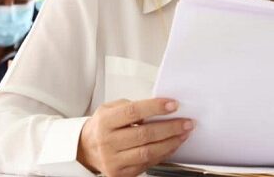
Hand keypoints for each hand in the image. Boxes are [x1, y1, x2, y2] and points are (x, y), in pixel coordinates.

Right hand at [77, 98, 193, 175]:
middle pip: (144, 134)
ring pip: (148, 152)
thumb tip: (157, 108)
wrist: (86, 148)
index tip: (173, 104)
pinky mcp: (120, 174)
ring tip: (184, 133)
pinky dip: (164, 154)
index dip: (155, 107)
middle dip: (170, 127)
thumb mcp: (110, 108)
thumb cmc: (103, 126)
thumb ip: (131, 106)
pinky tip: (172, 145)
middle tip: (186, 122)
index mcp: (105, 122)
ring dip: (171, 142)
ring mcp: (113, 160)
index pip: (133, 112)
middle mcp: (107, 142)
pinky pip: (147, 164)